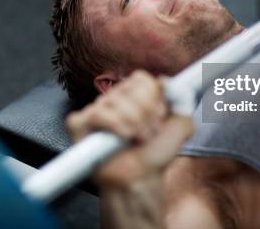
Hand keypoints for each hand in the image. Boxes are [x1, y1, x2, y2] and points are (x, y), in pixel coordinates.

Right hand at [66, 70, 193, 188]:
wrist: (139, 180)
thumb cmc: (155, 154)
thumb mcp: (180, 127)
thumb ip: (181, 100)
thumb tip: (165, 80)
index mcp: (133, 94)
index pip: (141, 79)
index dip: (153, 99)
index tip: (158, 118)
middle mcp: (113, 99)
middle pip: (129, 88)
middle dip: (145, 114)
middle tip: (148, 133)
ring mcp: (95, 110)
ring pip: (115, 101)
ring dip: (133, 124)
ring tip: (136, 140)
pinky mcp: (79, 124)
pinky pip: (96, 113)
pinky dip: (113, 125)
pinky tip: (121, 138)